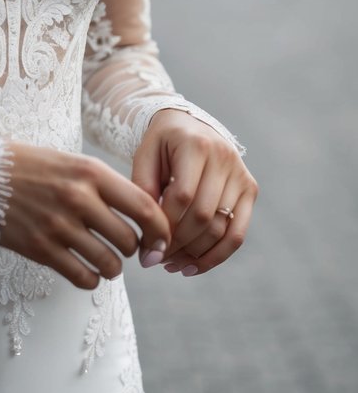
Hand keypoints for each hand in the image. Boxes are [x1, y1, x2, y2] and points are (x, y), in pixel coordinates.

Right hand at [0, 142, 171, 289]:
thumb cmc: (27, 166)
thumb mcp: (68, 162)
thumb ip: (103, 185)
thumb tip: (143, 215)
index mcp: (89, 171)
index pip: (144, 207)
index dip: (160, 230)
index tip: (160, 241)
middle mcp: (78, 197)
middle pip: (129, 240)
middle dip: (133, 250)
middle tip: (124, 248)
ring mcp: (58, 225)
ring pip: (110, 264)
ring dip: (112, 267)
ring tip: (104, 260)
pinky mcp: (40, 249)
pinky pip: (82, 277)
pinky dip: (90, 279)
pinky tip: (83, 269)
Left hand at [132, 110, 257, 275]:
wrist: (188, 124)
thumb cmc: (161, 144)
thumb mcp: (145, 157)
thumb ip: (143, 191)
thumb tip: (149, 240)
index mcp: (196, 144)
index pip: (182, 196)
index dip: (164, 225)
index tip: (146, 245)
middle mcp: (224, 157)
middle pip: (203, 215)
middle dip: (178, 243)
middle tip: (156, 259)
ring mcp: (241, 174)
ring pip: (221, 228)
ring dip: (195, 254)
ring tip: (171, 264)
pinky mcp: (250, 189)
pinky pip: (238, 233)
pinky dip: (216, 256)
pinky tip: (193, 267)